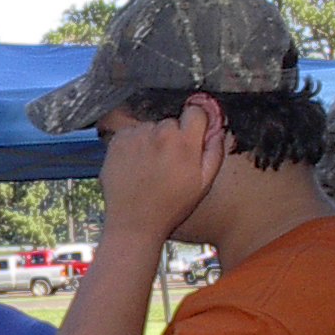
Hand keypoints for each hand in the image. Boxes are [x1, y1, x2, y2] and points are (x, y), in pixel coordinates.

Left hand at [99, 100, 224, 243]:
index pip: (195, 111)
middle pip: (170, 122)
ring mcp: (136, 136)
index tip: (192, 136)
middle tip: (167, 162)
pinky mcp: (117, 141)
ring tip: (149, 167)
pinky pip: (130, 134)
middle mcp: (160, 133)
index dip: (196, 124)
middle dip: (172, 136)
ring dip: (151, 140)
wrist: (134, 223)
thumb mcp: (204, 183)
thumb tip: (217, 129)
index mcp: (185, 142)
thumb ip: (214, 151)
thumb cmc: (171, 207)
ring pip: (149, 128)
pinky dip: (133, 144)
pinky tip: (135, 165)